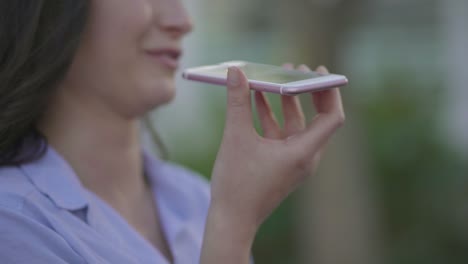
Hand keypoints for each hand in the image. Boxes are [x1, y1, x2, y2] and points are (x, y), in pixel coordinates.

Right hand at [201, 64, 344, 262]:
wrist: (231, 220)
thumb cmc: (236, 185)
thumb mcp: (236, 138)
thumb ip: (237, 102)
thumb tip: (235, 72)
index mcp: (303, 153)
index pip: (332, 118)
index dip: (330, 91)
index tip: (318, 71)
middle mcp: (305, 157)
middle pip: (316, 118)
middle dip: (305, 92)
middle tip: (295, 69)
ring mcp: (293, 161)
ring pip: (296, 125)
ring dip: (285, 102)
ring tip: (273, 78)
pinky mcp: (280, 164)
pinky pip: (281, 134)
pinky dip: (272, 117)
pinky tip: (256, 99)